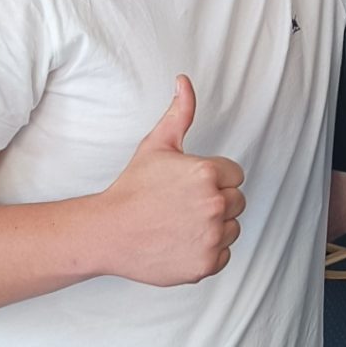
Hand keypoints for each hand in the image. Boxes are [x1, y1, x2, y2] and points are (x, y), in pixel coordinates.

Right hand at [100, 75, 244, 286]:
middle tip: (183, 204)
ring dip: (215, 226)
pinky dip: (207, 251)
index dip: (214, 178)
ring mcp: (211, 236)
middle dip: (216, 200)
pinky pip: (223, 254)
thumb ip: (180, 113)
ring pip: (232, 228)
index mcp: (207, 173)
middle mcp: (214, 204)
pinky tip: (182, 241)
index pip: (235, 175)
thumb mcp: (157, 144)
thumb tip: (184, 82)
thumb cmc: (132, 188)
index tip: (189, 185)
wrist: (108, 232)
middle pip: (237, 201)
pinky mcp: (206, 264)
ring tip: (182, 222)